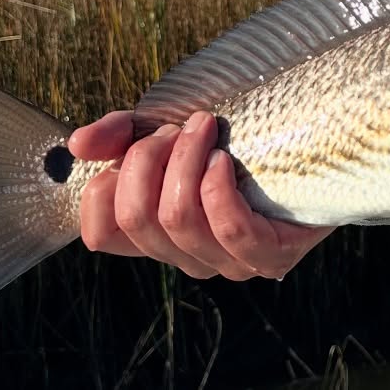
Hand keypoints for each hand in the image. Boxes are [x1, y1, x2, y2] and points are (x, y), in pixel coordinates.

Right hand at [69, 110, 332, 280]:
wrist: (314, 140)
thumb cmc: (238, 139)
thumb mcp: (171, 129)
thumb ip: (123, 134)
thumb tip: (76, 145)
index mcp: (157, 233)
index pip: (99, 234)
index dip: (103, 186)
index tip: (135, 145)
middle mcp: (187, 256)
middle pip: (136, 216)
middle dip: (148, 158)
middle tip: (179, 127)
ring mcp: (229, 262)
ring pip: (177, 217)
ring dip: (185, 159)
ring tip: (206, 128)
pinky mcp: (270, 256)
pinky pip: (228, 228)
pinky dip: (218, 186)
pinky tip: (225, 159)